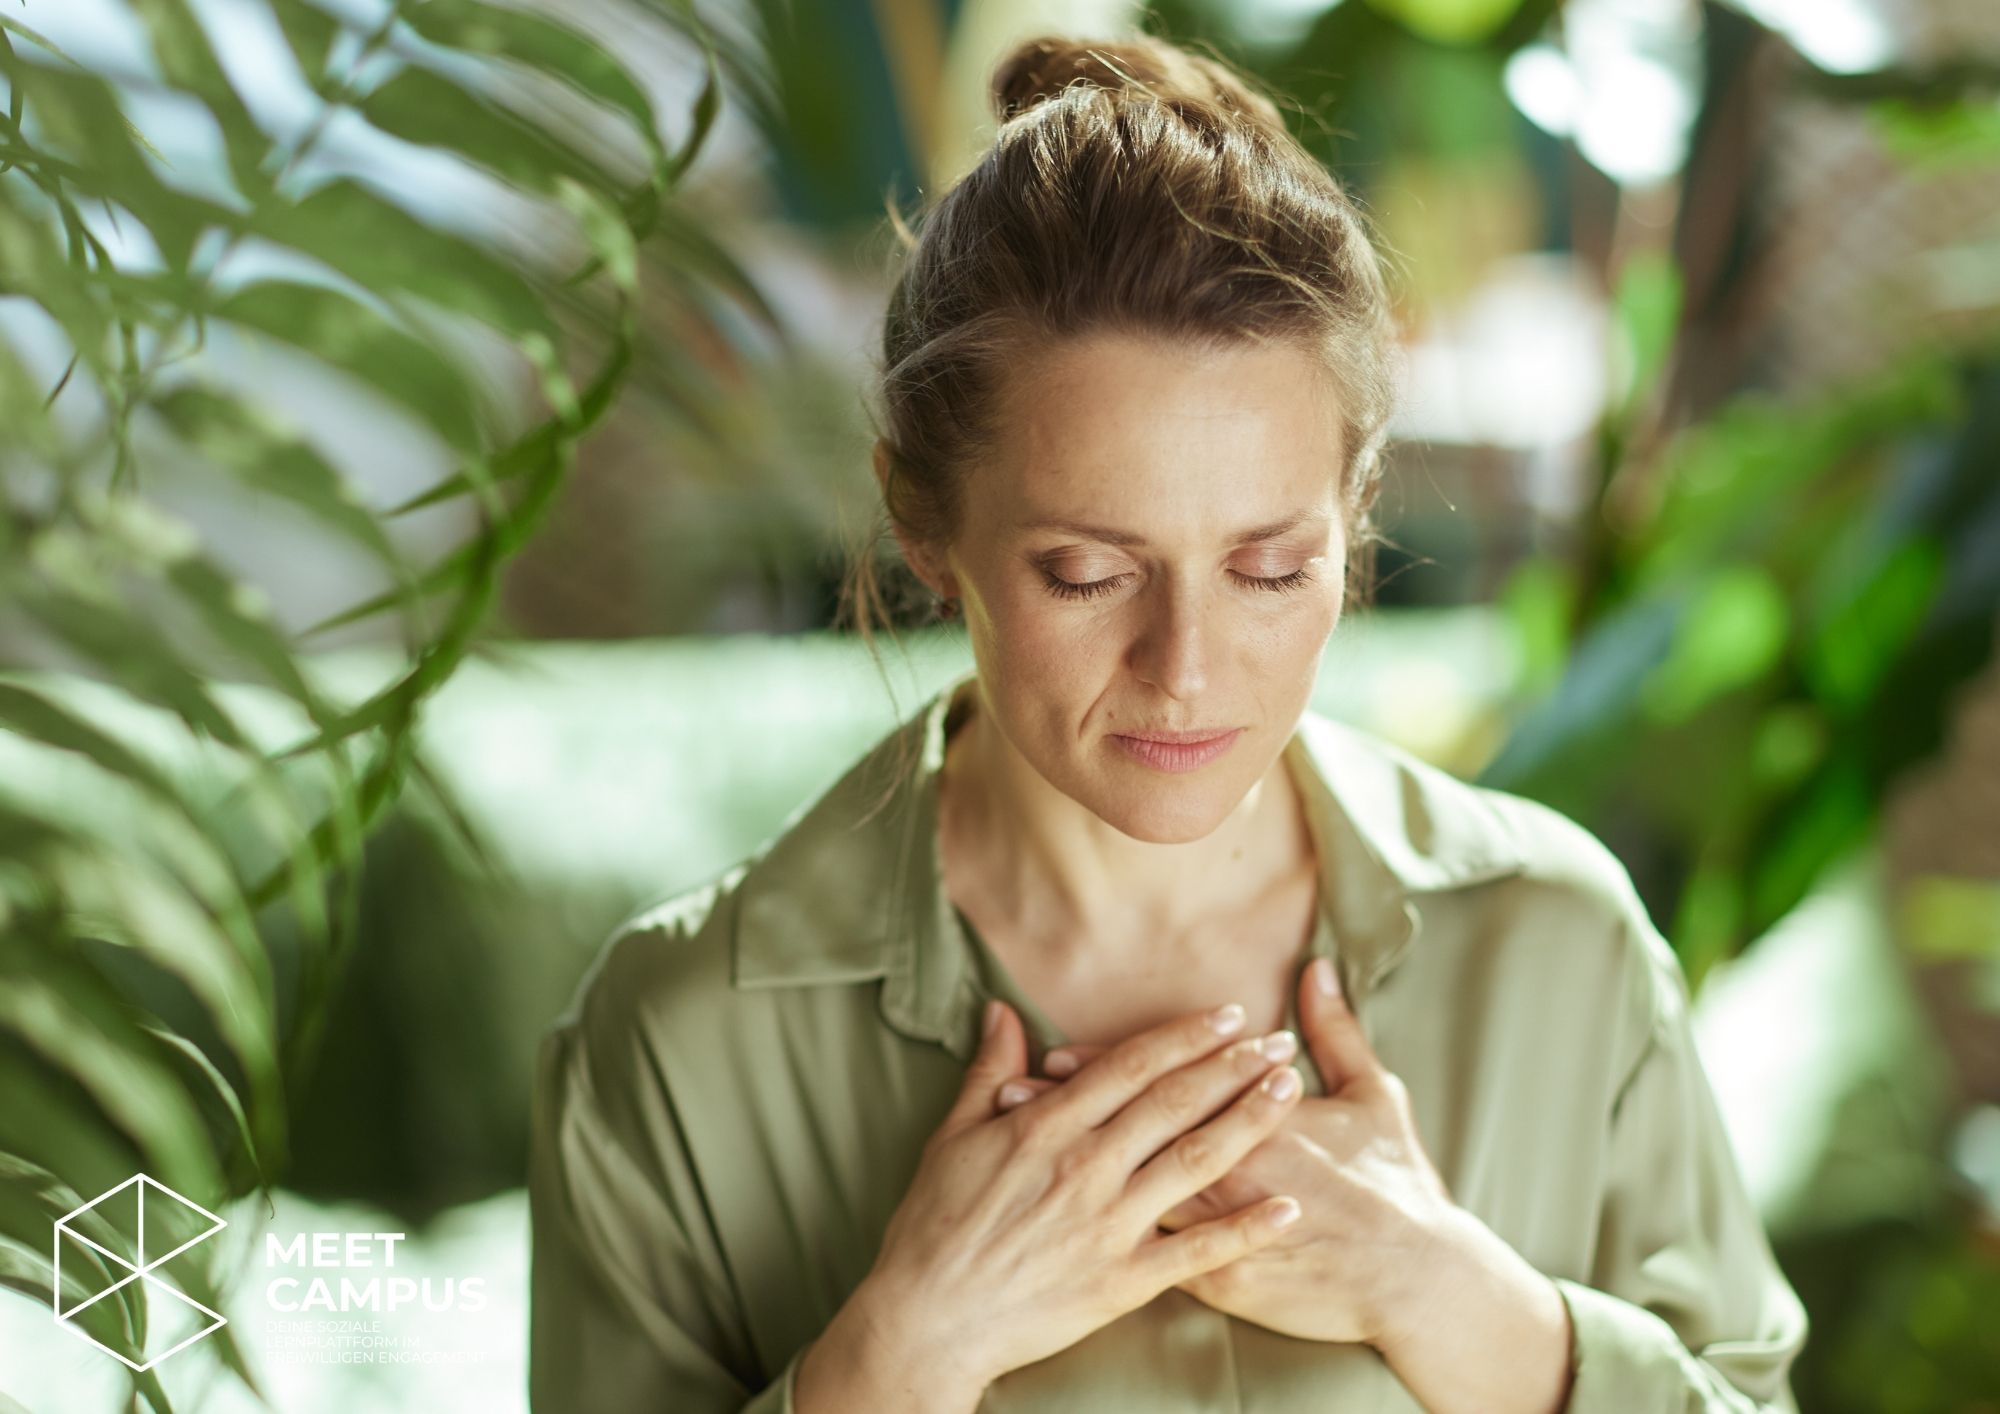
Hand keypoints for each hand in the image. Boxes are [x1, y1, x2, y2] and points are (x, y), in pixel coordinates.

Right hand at [857, 998, 1307, 1390]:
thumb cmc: (933, 1226)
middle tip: (1279, 1041)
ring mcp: (1108, 1224)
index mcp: (1046, 1127)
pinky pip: (1196, 1251)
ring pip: (1194, 1161)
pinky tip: (1289, 1209)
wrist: (927, 1320)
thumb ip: (989, 1071)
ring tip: (1290, 1092)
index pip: (1131, 1066)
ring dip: (1249, 1122)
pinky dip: (1246, 1230)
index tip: (1228, 1013)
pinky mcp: (1121, 1280)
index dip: (1184, 1036)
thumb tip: (1003, 1010)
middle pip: (1175, 1103)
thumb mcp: (950, 1137)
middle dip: (1233, 1066)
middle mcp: (1086, 1167)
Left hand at [992, 957, 1459, 1346]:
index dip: (1105, 1067)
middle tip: (1012, 1089)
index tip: (1056, 1052)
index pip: (1164, 1083)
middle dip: (1068, 1112)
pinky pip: (1156, 1260)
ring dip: (1073, 1171)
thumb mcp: (1373, 1094)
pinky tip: (1062, 1228)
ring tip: (1018, 1147)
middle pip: (1130, 1134)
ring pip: (1126, 1193)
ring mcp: (1220, 1231)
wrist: (1419, 1279)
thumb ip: (1337, 1031)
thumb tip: (1318, 969)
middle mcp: (1227, 1170)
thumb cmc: (1398, 1185)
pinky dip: (1106, 1240)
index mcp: (1255, 1119)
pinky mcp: (1221, 1282)